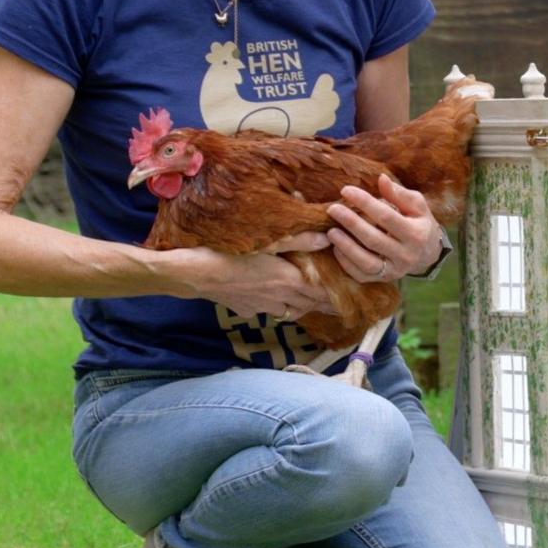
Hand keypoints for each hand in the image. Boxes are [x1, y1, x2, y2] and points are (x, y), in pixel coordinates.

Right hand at [183, 236, 333, 317]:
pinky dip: (278, 307)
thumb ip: (298, 240)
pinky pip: (269, 311)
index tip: (354, 295)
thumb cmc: (230, 253)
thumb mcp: (266, 242)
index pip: (323, 292)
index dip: (339, 294)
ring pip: (291, 310)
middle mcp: (280, 298)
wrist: (194, 275)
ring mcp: (263, 307)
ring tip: (314, 302)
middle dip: (327, 303)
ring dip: (304, 306)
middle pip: (311, 304)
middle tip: (342, 302)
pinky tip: (276, 301)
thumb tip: (325, 235)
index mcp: (289, 281)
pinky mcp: (246, 311)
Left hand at [325, 174, 444, 283]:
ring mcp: (395, 270)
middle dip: (351, 223)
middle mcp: (406, 255)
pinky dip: (346, 263)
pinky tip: (337, 248)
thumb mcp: (416, 205)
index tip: (346, 190)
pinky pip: (361, 274)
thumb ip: (399, 194)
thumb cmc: (419, 222)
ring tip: (330, 231)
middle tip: (332, 209)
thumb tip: (381, 179)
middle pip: (374, 239)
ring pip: (366, 261)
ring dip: (346, 246)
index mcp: (416, 233)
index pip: (386, 216)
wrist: (428, 253)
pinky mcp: (384, 279)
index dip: (365, 203)